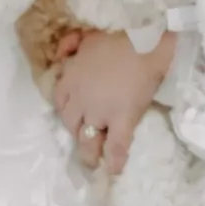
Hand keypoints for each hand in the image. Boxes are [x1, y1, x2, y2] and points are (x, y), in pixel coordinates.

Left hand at [53, 29, 175, 173]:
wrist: (144, 39)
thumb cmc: (118, 35)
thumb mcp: (86, 36)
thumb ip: (70, 46)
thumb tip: (61, 56)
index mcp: (70, 78)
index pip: (61, 101)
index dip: (67, 110)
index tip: (74, 114)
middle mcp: (79, 99)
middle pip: (71, 123)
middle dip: (76, 131)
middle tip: (85, 137)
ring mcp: (99, 112)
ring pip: (87, 139)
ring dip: (88, 152)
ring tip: (92, 162)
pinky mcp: (122, 119)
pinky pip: (116, 146)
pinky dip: (115, 160)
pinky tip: (115, 171)